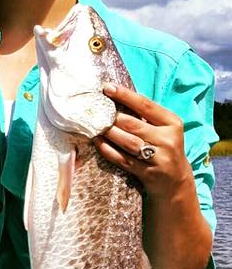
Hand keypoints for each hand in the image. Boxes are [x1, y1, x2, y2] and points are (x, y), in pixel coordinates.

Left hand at [93, 82, 191, 198]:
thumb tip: (115, 97)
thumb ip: (145, 116)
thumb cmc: (164, 148)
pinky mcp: (147, 173)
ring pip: (127, 142)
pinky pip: (123, 159)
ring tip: (93, 126)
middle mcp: (167, 140)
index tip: (107, 87)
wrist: (175, 181)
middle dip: (111, 117)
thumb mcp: (163, 129)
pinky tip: (98, 142)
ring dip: (108, 133)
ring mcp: (158, 158)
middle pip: (133, 124)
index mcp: (172, 123)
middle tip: (94, 111)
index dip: (125, 95)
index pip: (145, 105)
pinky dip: (108, 150)